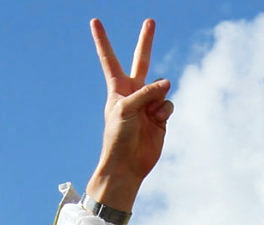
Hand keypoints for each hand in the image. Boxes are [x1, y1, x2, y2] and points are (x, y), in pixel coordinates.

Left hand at [84, 18, 170, 212]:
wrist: (127, 164)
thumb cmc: (119, 137)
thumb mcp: (127, 109)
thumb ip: (146, 92)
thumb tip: (168, 83)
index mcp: (117, 88)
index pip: (109, 58)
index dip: (102, 40)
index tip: (94, 21)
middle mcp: (133, 92)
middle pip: (142, 61)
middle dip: (146, 41)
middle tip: (150, 20)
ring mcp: (148, 104)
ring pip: (161, 88)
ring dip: (158, 98)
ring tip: (149, 115)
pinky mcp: (160, 117)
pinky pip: (168, 104)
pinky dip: (165, 111)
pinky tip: (158, 121)